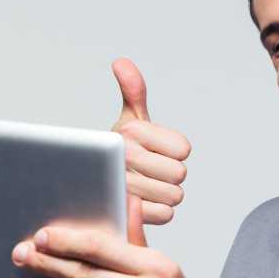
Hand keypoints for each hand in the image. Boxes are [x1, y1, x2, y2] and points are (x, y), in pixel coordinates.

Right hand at [111, 57, 191, 225]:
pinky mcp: (128, 213)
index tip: (156, 150)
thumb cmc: (119, 150)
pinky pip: (165, 215)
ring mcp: (126, 187)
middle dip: (170, 175)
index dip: (175, 152)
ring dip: (164, 194)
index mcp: (133, 131)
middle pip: (180, 174)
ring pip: (174, 196)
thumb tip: (121, 62)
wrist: (94, 183)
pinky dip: (157, 212)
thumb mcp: (129, 119)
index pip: (184, 149)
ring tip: (145, 186)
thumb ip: (133, 91)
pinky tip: (142, 203)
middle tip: (150, 171)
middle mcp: (126, 156)